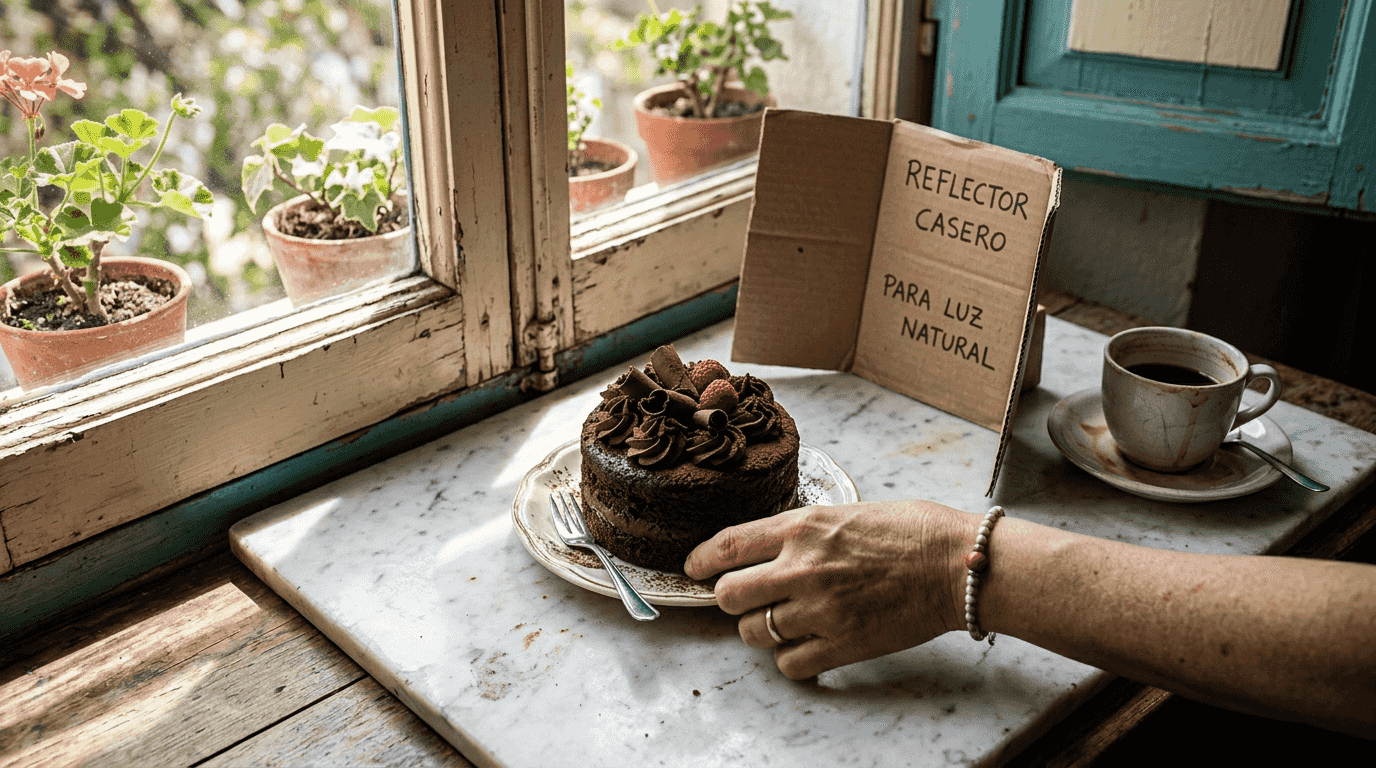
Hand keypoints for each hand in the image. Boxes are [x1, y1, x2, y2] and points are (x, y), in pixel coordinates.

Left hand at [684, 500, 969, 679]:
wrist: (956, 566)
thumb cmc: (911, 531)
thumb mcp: (846, 511)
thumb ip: (802, 530)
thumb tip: (767, 547)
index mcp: (802, 527)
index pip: (727, 545)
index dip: (701, 559)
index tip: (694, 567)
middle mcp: (802, 568)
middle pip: (728, 595)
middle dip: (731, 597)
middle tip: (747, 597)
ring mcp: (820, 609)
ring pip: (753, 633)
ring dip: (760, 629)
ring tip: (782, 620)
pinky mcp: (842, 644)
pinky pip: (788, 663)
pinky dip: (789, 658)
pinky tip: (804, 644)